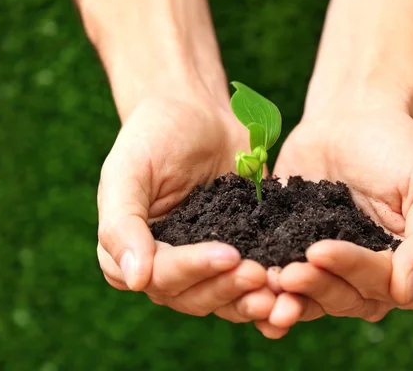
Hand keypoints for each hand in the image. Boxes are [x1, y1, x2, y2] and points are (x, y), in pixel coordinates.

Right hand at [96, 94, 275, 323]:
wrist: (197, 112)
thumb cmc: (154, 135)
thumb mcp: (127, 170)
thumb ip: (121, 223)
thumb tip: (136, 280)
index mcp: (131, 255)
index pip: (162, 277)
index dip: (194, 270)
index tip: (230, 255)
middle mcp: (167, 268)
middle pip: (195, 297)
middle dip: (229, 288)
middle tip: (262, 275)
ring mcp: (205, 263)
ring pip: (226, 298)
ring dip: (252, 300)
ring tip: (281, 292)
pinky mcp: (240, 252)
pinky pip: (252, 279)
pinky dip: (271, 289)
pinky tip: (292, 286)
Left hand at [260, 91, 412, 331]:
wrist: (349, 118)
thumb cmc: (396, 147)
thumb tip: (406, 292)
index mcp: (408, 265)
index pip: (381, 282)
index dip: (351, 270)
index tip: (319, 251)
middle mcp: (370, 276)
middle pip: (345, 298)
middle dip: (315, 286)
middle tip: (286, 273)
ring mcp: (332, 269)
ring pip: (313, 298)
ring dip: (289, 299)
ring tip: (265, 288)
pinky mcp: (297, 255)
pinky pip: (285, 282)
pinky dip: (269, 292)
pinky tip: (249, 291)